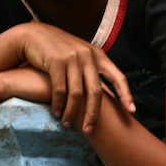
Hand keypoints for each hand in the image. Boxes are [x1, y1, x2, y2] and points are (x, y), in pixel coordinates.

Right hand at [11, 23, 135, 132]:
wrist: (35, 35)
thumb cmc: (58, 49)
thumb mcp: (80, 54)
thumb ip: (91, 69)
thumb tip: (104, 92)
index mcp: (98, 55)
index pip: (118, 77)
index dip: (126, 94)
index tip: (131, 111)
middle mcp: (88, 56)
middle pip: (96, 92)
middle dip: (93, 114)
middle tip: (89, 130)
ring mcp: (73, 58)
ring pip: (77, 94)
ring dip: (72, 112)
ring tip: (67, 124)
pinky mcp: (56, 62)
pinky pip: (60, 90)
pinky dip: (59, 104)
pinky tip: (57, 112)